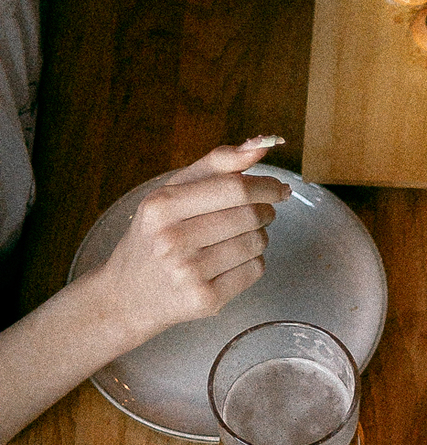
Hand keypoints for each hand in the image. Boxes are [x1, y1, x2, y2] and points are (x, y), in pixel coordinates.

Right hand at [89, 138, 291, 345]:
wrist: (129, 293)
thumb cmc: (156, 236)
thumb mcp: (171, 193)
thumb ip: (215, 165)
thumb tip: (260, 145)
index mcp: (162, 206)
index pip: (233, 187)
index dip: (265, 185)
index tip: (279, 188)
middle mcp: (173, 239)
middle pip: (249, 215)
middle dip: (265, 210)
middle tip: (263, 212)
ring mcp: (189, 272)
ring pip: (256, 243)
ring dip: (259, 236)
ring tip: (239, 237)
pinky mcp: (206, 299)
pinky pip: (254, 271)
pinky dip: (254, 262)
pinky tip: (233, 261)